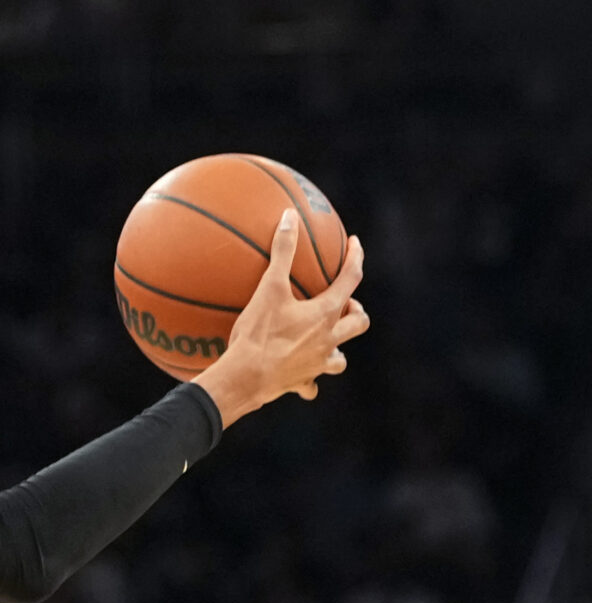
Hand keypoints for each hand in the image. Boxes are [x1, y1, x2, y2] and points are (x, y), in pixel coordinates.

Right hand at [194, 209, 368, 421]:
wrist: (244, 379)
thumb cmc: (258, 334)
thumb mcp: (268, 288)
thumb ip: (282, 252)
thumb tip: (288, 217)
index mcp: (325, 314)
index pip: (351, 279)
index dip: (355, 259)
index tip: (355, 246)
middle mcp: (328, 340)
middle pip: (358, 323)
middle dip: (355, 312)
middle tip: (344, 305)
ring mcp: (316, 364)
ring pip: (340, 359)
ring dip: (337, 348)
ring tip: (324, 341)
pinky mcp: (299, 383)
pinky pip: (310, 386)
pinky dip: (308, 381)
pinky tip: (300, 379)